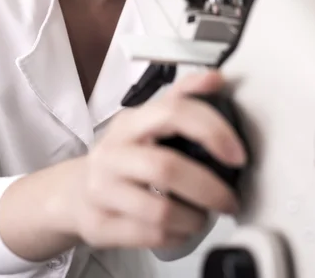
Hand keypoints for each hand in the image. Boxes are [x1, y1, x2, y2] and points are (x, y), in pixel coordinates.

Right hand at [63, 71, 245, 249]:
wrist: (76, 192)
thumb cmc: (124, 155)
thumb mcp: (147, 122)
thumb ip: (182, 99)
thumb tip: (216, 78)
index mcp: (130, 122)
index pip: (172, 112)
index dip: (211, 129)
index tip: (238, 154)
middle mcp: (112, 153)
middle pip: (166, 168)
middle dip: (208, 188)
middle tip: (230, 199)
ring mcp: (102, 190)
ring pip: (161, 211)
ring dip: (195, 218)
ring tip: (203, 216)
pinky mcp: (100, 225)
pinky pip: (150, 237)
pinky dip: (177, 236)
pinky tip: (182, 229)